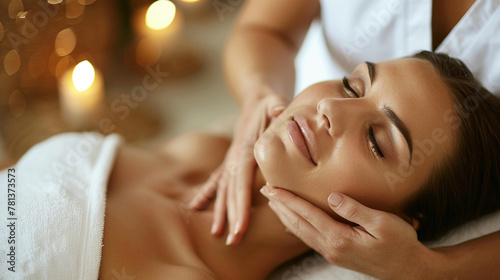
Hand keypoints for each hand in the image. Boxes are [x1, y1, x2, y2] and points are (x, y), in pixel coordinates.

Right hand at [188, 92, 287, 244]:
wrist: (257, 98)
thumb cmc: (271, 103)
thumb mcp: (276, 103)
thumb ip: (277, 108)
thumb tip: (279, 110)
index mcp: (245, 149)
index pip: (242, 182)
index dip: (241, 205)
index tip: (240, 226)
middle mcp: (234, 157)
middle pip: (231, 191)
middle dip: (230, 216)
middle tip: (232, 241)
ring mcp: (231, 159)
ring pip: (222, 189)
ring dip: (218, 211)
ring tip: (215, 234)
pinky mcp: (232, 160)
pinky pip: (217, 179)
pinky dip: (207, 194)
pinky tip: (195, 207)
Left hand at [260, 185, 445, 279]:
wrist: (408, 270)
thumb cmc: (400, 244)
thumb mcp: (383, 223)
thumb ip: (356, 209)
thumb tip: (332, 196)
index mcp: (340, 238)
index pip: (307, 214)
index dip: (288, 199)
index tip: (272, 188)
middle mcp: (331, 247)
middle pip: (298, 223)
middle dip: (280, 206)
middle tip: (265, 191)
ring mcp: (332, 253)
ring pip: (301, 232)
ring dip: (286, 216)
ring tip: (274, 203)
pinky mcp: (336, 254)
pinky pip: (309, 239)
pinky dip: (297, 228)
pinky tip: (293, 222)